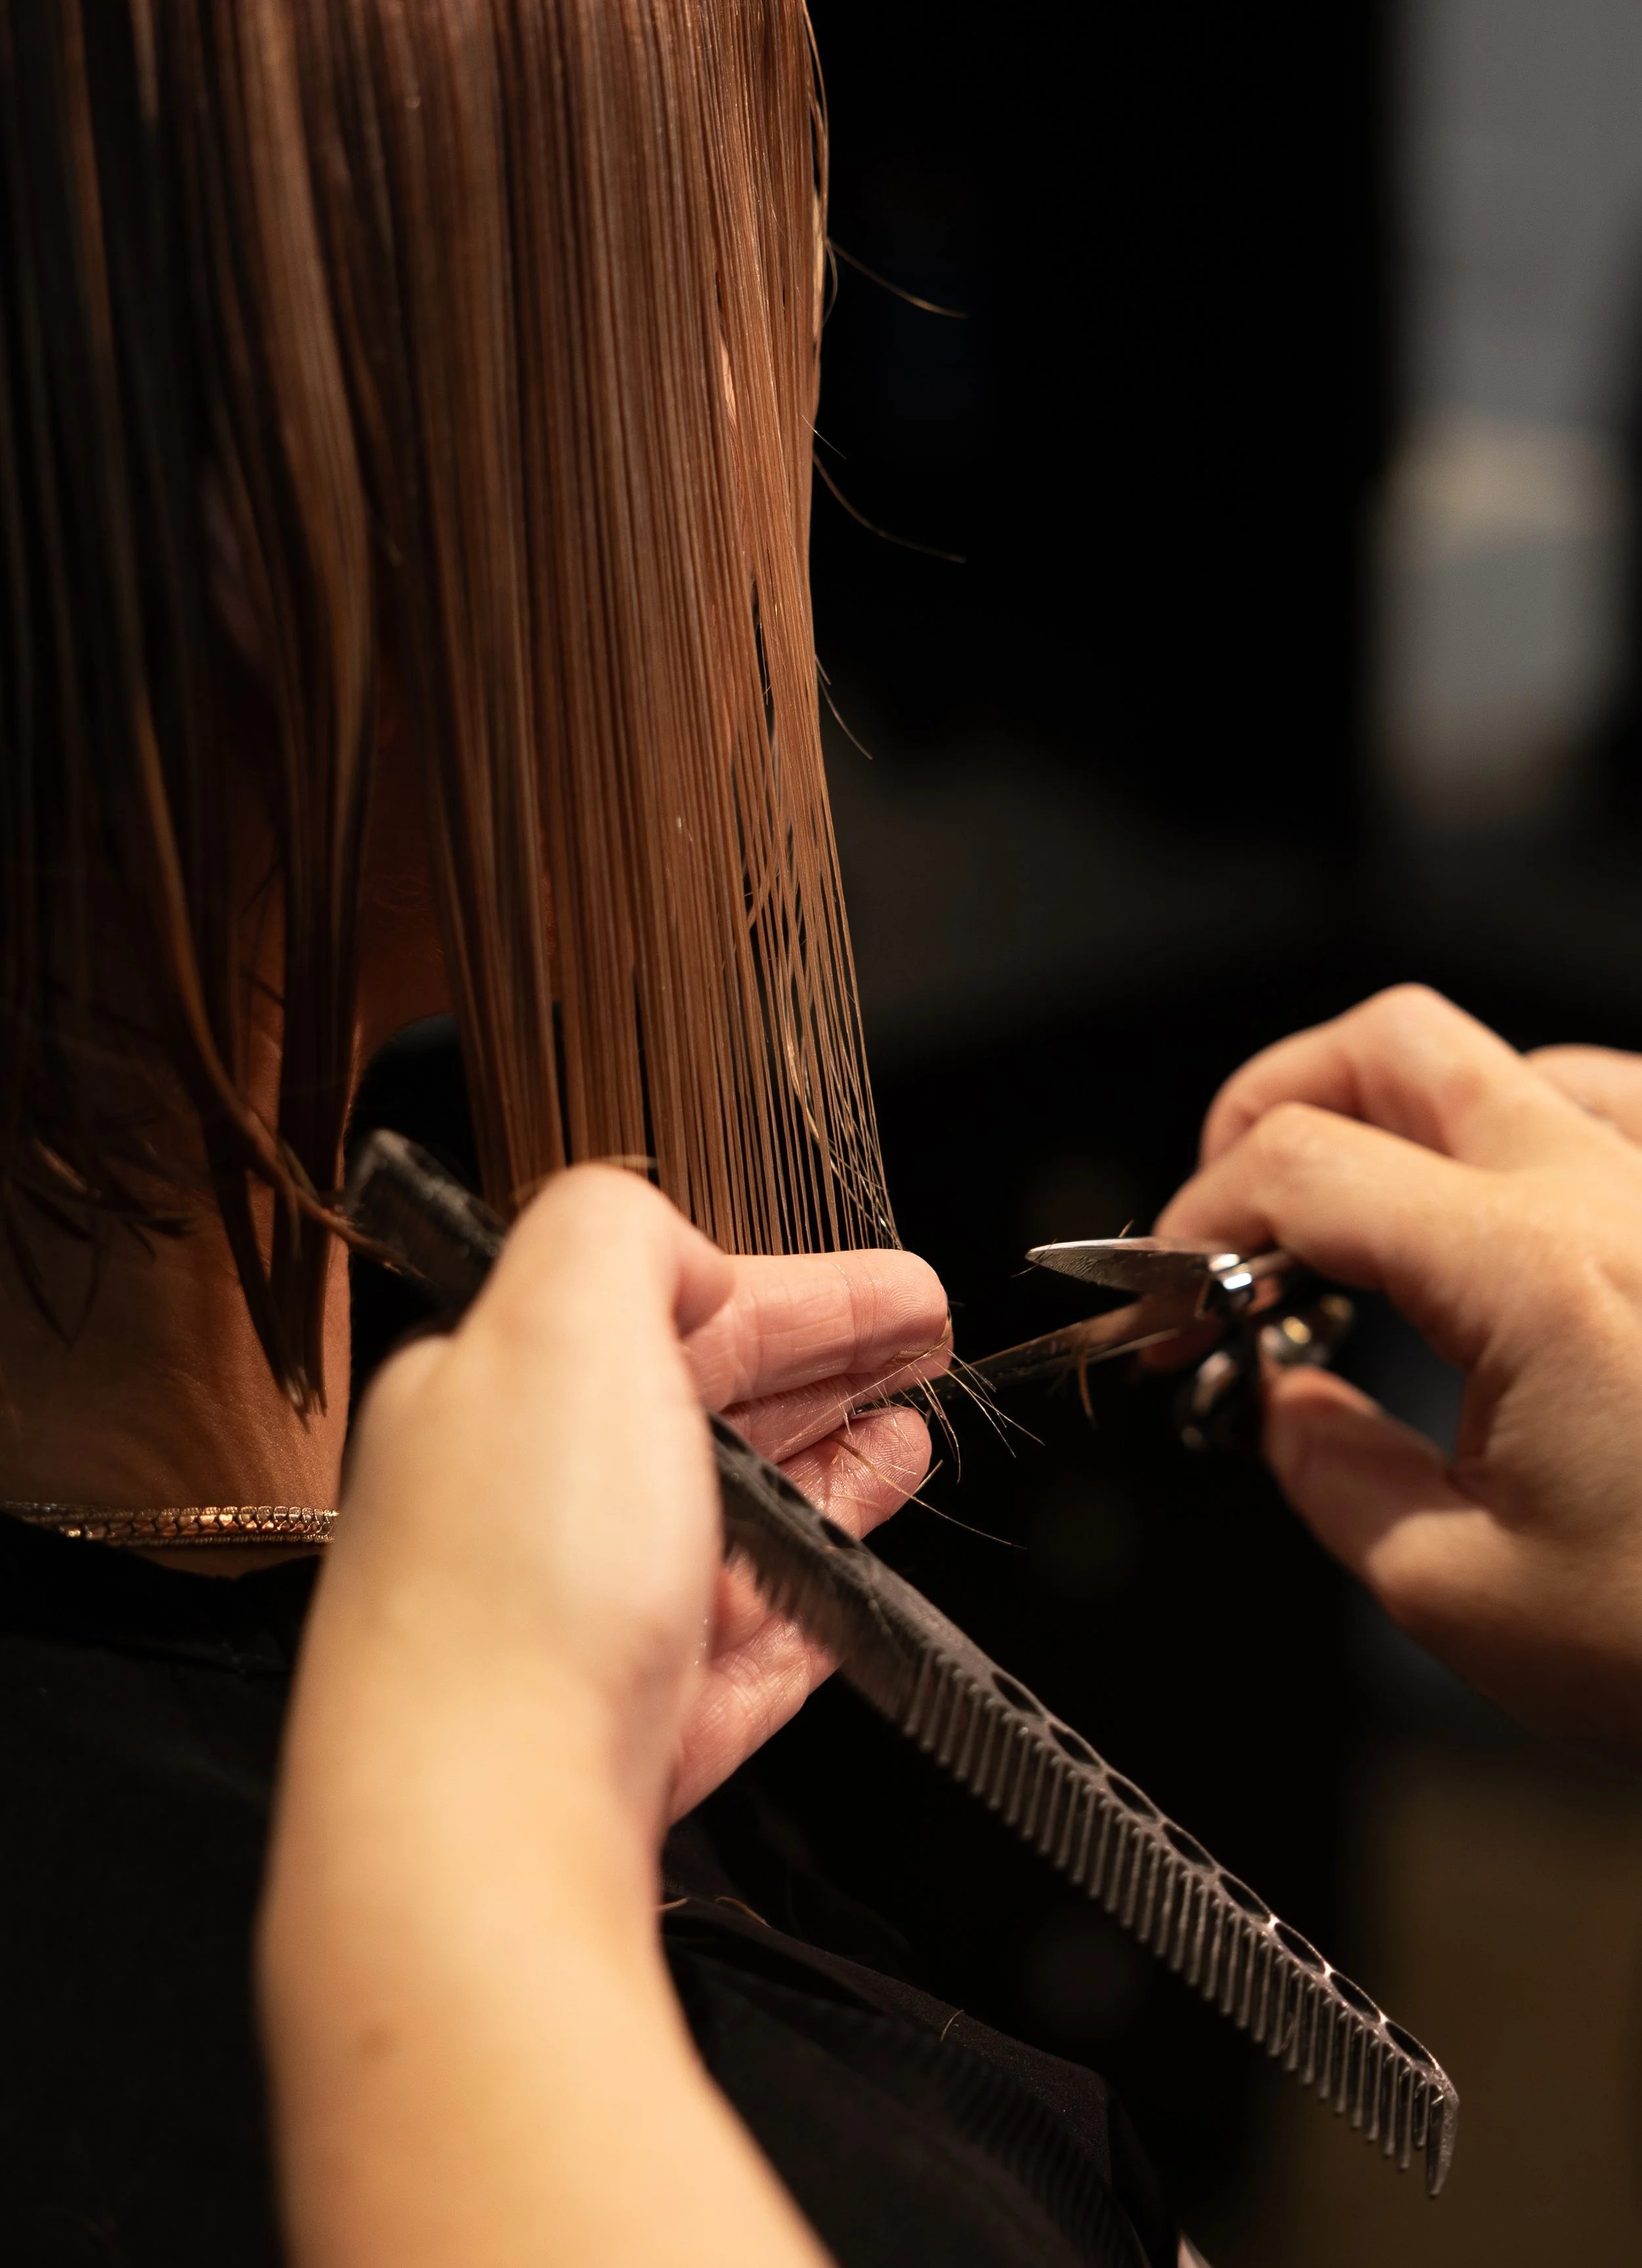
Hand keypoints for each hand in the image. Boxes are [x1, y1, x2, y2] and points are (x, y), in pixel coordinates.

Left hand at [266, 1167, 878, 2264]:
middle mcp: (529, 1503)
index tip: (896, 1288)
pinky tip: (865, 1563)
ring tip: (910, 1437)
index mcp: (496, 1393)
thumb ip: (619, 1231)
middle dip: (820, 1365)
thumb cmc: (508, 1589)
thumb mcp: (561, 1319)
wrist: (479, 1832)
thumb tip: (679, 1260)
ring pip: (730, 1522)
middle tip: (921, 1343)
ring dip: (830, 1466)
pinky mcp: (635, 1728)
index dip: (796, 1289)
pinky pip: (748, 1644)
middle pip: (702, 1409)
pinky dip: (817, 1591)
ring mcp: (583, 1623)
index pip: (665, 1308)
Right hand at [1157, 985, 1641, 1756]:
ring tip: (1358, 1216)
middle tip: (1233, 1213)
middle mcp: (1614, 1193)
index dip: (1195, 1214)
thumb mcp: (1465, 1593)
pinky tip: (1496, 1218)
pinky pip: (1610, 1106)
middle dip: (1273, 1105)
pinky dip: (1518, 1132)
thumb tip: (1282, 1405)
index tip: (1169, 1294)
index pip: (1299, 1164)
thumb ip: (1331, 1474)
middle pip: (1394, 1045)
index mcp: (1532, 1276)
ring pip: (1507, 1059)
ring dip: (1397, 1114)